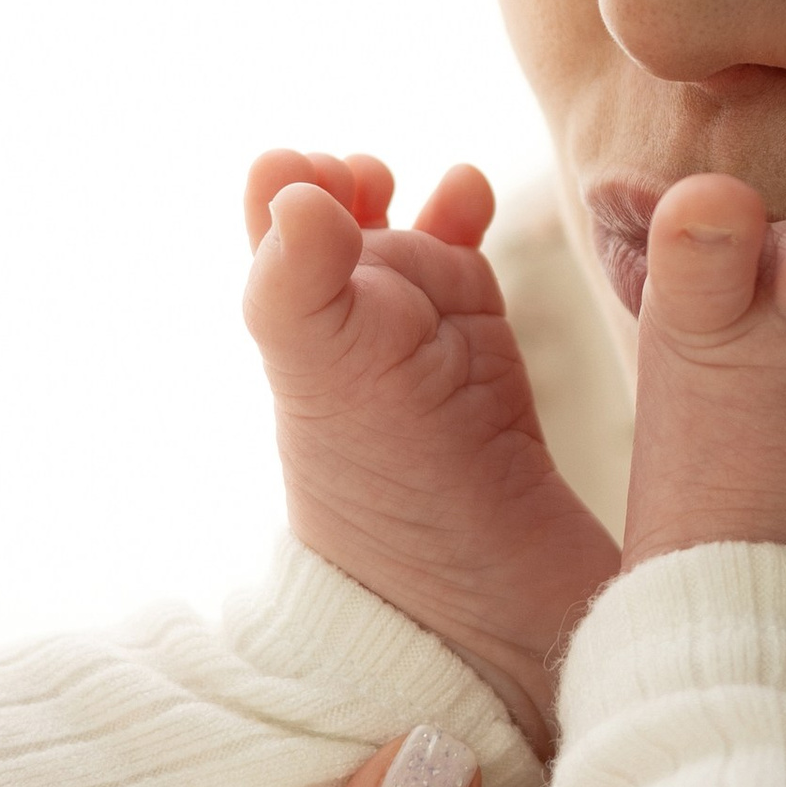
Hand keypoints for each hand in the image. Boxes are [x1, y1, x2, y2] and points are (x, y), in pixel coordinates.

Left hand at [241, 147, 617, 746]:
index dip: (293, 198)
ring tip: (438, 189)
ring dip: (417, 212)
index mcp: (303, 358)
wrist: (506, 618)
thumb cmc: (399, 508)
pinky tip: (471, 200)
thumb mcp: (326, 383)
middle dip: (361, 196)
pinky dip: (468, 230)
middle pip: (351, 241)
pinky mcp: (494, 378)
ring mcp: (430, 366)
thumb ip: (297, 283)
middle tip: (375, 178)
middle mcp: (358, 358)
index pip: (279, 254)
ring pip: (411, 253)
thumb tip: (287, 177)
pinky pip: (475, 284)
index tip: (321, 168)